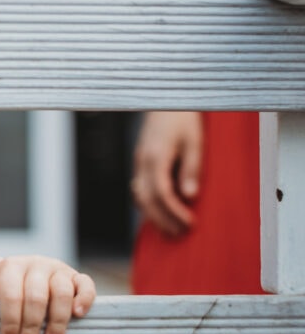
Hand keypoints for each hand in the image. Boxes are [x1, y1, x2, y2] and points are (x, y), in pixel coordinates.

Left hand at [0, 255, 95, 333]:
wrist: (24, 273)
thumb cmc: (2, 287)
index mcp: (10, 268)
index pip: (10, 293)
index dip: (9, 317)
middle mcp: (35, 266)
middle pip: (36, 295)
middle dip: (31, 324)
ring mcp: (57, 271)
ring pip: (60, 291)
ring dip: (57, 319)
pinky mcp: (76, 277)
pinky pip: (85, 285)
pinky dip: (84, 298)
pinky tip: (78, 315)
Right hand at [130, 111, 202, 236]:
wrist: (165, 100)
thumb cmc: (182, 118)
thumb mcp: (194, 141)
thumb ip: (191, 169)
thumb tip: (190, 197)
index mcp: (156, 156)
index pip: (161, 192)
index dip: (174, 211)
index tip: (190, 223)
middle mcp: (143, 161)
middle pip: (147, 199)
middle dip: (163, 220)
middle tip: (180, 234)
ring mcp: (139, 162)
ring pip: (139, 196)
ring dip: (153, 215)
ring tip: (169, 230)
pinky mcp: (140, 162)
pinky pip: (139, 188)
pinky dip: (147, 204)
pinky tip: (159, 212)